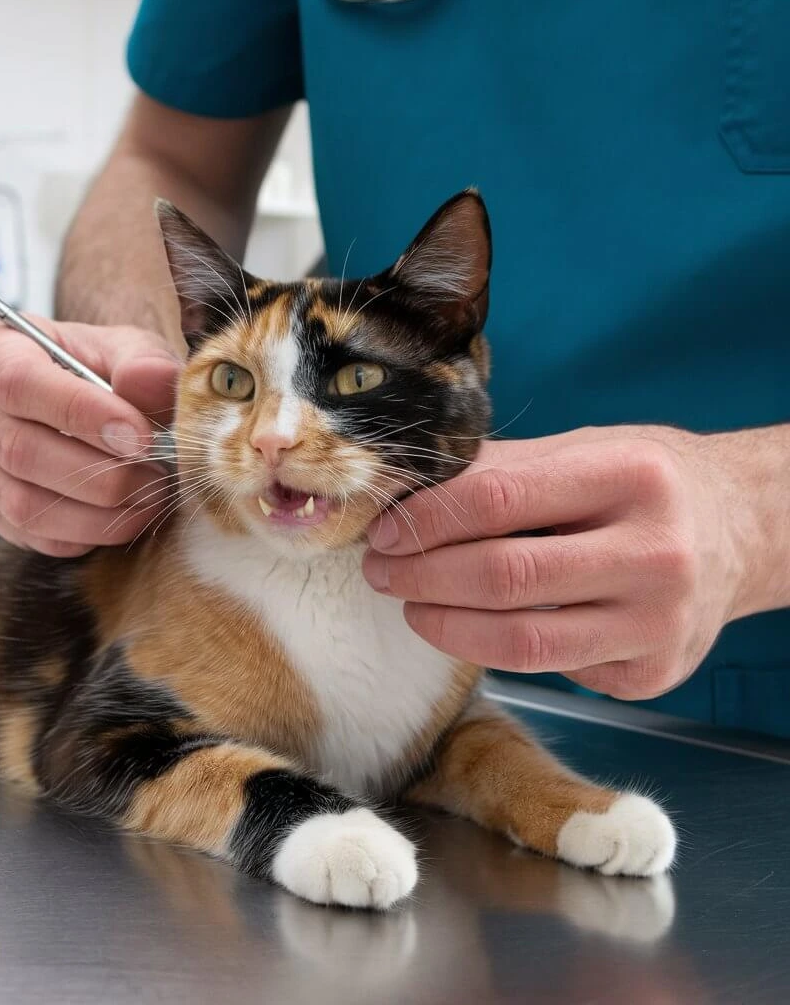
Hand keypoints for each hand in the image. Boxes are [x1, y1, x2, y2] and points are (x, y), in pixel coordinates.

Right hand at [0, 318, 180, 555]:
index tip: (139, 437)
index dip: (80, 413)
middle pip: (20, 450)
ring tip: (150, 498)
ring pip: (23, 503)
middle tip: (157, 475)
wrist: (101, 403)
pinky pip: (34, 535)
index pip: (18, 383)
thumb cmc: (110, 369)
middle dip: (99, 472)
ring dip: (97, 512)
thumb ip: (144, 361)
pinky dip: (87, 533)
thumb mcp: (131, 349)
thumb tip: (150, 379)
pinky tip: (127, 515)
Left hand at [362, 425, 760, 698]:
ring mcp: (659, 622)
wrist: (743, 530)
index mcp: (630, 476)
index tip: (384, 531)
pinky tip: (479, 627)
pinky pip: (551, 671)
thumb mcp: (584, 450)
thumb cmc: (647, 484)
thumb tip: (406, 494)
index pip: (497, 499)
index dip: (426, 521)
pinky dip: (499, 650)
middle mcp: (654, 553)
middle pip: (503, 577)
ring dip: (445, 626)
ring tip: (412, 605)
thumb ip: (499, 470)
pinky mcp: (652, 673)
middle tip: (381, 572)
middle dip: (420, 577)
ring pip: (521, 642)